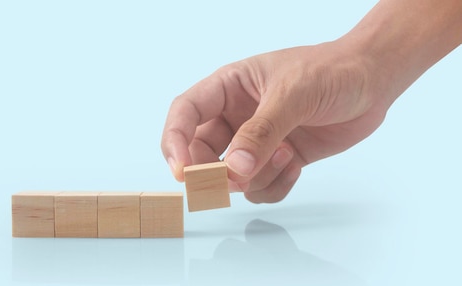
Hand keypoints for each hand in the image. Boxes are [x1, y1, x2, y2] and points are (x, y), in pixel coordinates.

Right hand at [161, 41, 395, 202]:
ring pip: (232, 177)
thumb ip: (261, 132)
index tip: (183, 171)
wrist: (373, 80)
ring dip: (256, 177)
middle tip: (236, 179)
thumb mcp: (293, 94)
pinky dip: (275, 186)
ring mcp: (256, 141)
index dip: (175, 142)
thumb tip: (234, 169)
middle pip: (201, 153)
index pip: (185, 114)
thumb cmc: (331, 70)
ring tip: (287, 154)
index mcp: (228, 88)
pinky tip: (296, 163)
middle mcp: (235, 116)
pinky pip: (260, 188)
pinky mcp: (277, 160)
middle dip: (216, 172)